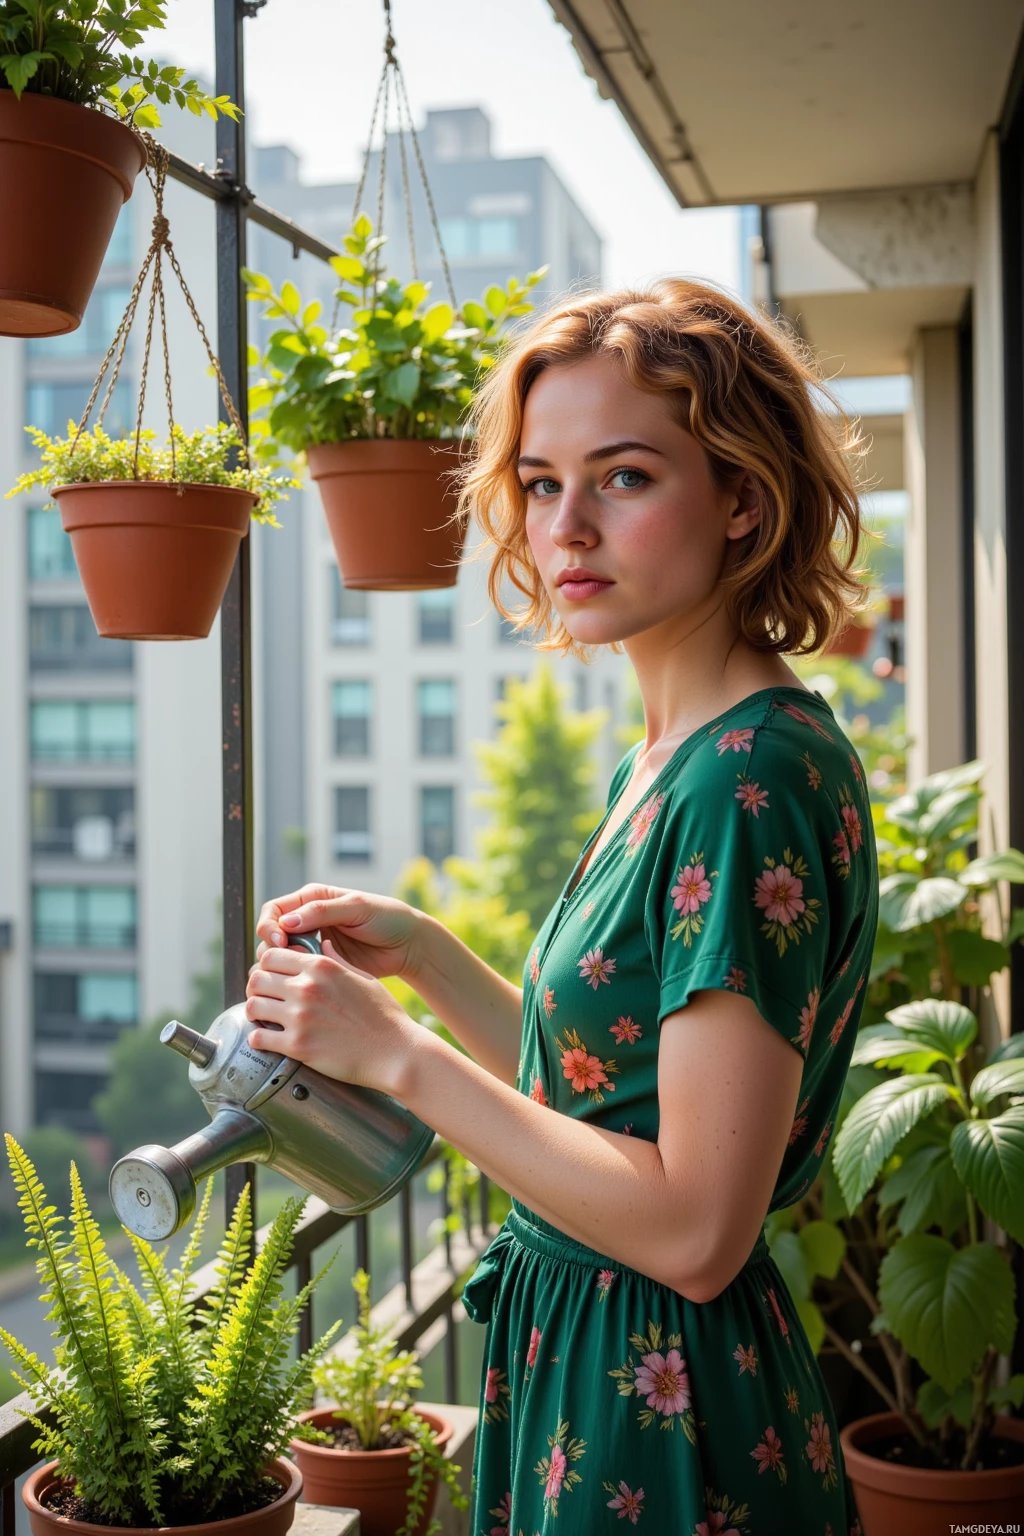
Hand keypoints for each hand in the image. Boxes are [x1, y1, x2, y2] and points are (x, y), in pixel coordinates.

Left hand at [244, 939, 422, 1094]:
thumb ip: (336, 959)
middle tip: (264, 999)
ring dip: (255, 1012)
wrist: (395, 1051)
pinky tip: (267, 1039)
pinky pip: (258, 1037)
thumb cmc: (383, 1016)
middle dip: (257, 988)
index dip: (267, 966)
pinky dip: (258, 1038)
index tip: (271, 977)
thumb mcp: (362, 977)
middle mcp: (306, 987)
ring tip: (264, 1019)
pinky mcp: (297, 1045)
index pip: (272, 955)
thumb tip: (323, 944)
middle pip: (257, 978)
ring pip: (252, 1006)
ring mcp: (300, 1016)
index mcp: (321, 966)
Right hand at [255, 883, 421, 980]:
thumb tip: (287, 922)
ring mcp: (313, 945)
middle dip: (272, 949)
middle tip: (288, 962)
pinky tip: (303, 985)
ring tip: (298, 974)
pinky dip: (294, 979)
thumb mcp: (356, 908)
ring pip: (280, 957)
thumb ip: (322, 912)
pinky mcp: (321, 966)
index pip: (274, 911)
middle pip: (271, 935)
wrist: (408, 945)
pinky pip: (298, 973)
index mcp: (312, 900)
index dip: (270, 926)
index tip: (280, 942)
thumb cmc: (387, 918)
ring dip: (281, 966)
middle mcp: (307, 921)